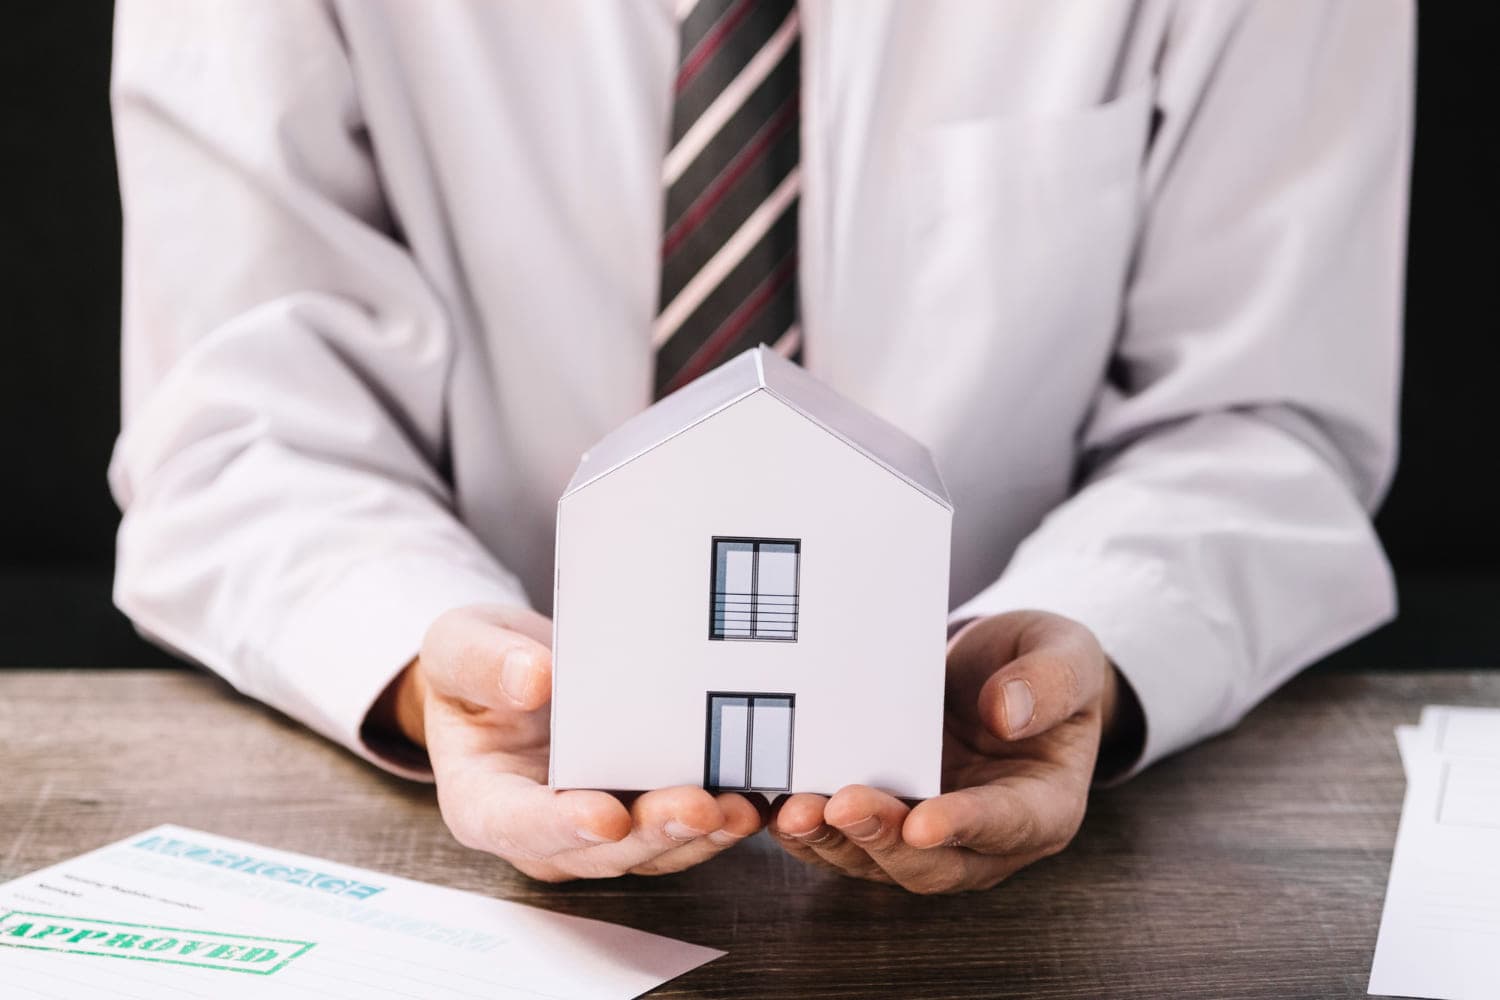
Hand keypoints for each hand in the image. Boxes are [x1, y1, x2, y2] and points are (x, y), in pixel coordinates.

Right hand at [384, 605, 764, 880]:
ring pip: (651, 851)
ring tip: (740, 809)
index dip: (563, 826)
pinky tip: (757, 799)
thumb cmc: (480, 666)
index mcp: (485, 802)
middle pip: (600, 851)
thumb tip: (532, 679)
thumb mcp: (459, 645)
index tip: (606, 815)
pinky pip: (682, 830)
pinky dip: (720, 820)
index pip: (520, 824)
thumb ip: (483, 664)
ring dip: (699, 836)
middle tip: (699, 807)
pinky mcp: (641, 814)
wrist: (513, 673)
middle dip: (653, 834)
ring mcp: (597, 830)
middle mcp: (544, 833)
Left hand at [770, 610, 1137, 893]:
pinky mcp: (885, 817)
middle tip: (840, 806)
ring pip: (877, 861)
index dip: (966, 827)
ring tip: (794, 812)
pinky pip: (843, 838)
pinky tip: (773, 804)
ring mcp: (928, 833)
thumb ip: (1050, 681)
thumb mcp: (1066, 654)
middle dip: (881, 839)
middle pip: (932, 863)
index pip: (1007, 826)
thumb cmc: (1042, 663)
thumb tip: (1006, 713)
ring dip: (833, 842)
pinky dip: (809, 829)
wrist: (1004, 668)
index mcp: (1044, 805)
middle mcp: (985, 838)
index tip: (924, 822)